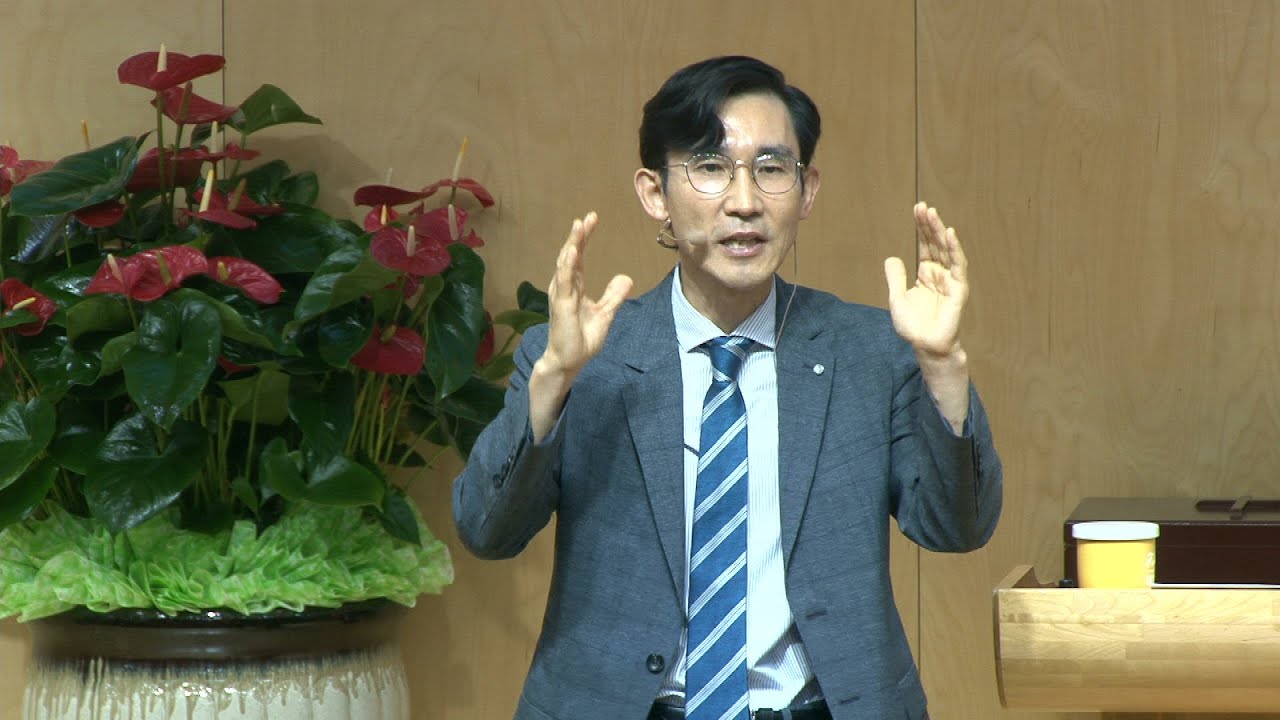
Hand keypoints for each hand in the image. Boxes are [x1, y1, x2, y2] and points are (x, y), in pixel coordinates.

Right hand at [540, 211, 633, 376]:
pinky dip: (568, 265)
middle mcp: (565, 287)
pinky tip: (573, 251)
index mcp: (574, 287)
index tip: (592, 219)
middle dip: (579, 236)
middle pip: (571, 255)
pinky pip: (564, 281)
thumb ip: (613, 296)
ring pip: (566, 264)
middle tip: (587, 217)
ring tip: (578, 226)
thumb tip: (626, 278)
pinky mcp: (560, 305)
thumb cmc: (581, 339)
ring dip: (572, 244)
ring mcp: (561, 295)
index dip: (584, 238)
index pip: (579, 257)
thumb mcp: (605, 314)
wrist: (569, 361)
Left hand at [884, 202, 968, 357]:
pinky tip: (949, 234)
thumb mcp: (897, 298)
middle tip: (923, 206)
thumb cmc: (913, 326)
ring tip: (932, 214)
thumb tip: (891, 258)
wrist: (926, 345)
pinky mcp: (959, 289)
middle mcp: (940, 273)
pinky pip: (958, 266)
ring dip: (940, 231)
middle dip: (930, 225)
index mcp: (926, 274)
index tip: (917, 209)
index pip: (925, 245)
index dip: (921, 228)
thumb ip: (895, 277)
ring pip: (946, 250)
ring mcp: (950, 280)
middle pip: (935, 244)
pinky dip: (955, 249)